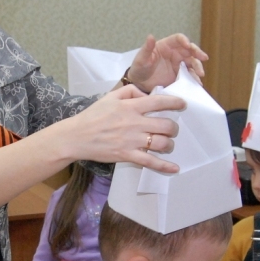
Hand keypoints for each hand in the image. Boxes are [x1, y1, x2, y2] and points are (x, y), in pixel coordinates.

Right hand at [66, 85, 184, 172]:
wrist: (76, 136)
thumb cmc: (93, 116)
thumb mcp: (110, 96)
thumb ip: (131, 92)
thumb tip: (148, 95)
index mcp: (131, 107)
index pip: (159, 102)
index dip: (175, 102)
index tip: (183, 104)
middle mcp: (134, 123)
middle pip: (166, 125)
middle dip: (174, 127)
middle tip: (172, 129)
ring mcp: (132, 141)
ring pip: (162, 143)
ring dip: (169, 144)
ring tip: (167, 144)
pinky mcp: (127, 155)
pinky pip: (151, 162)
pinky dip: (165, 166)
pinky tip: (175, 168)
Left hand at [127, 34, 207, 91]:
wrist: (140, 85)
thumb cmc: (139, 69)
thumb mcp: (141, 59)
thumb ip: (146, 48)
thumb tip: (150, 36)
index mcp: (166, 46)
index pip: (178, 39)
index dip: (184, 40)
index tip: (188, 45)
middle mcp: (174, 53)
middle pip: (189, 50)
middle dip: (197, 52)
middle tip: (203, 58)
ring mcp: (178, 65)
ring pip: (192, 62)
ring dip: (198, 66)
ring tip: (200, 74)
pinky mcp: (180, 75)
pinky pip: (190, 75)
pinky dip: (195, 78)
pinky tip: (197, 83)